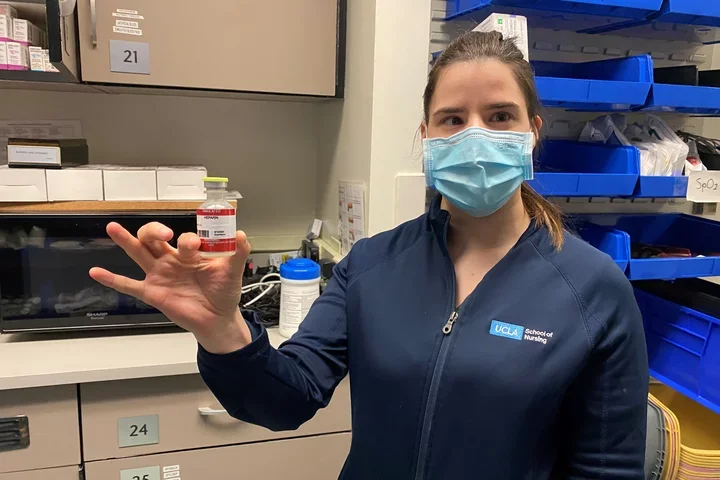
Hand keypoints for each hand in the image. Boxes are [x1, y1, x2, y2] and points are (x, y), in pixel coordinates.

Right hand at [89, 222, 252, 353]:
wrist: (218, 319)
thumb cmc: (223, 292)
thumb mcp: (233, 270)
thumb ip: (238, 252)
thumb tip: (242, 235)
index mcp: (190, 252)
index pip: (182, 237)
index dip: (188, 239)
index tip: (195, 245)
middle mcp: (172, 260)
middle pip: (154, 237)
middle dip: (155, 231)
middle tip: (163, 233)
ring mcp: (160, 275)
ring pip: (139, 253)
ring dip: (126, 240)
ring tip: (112, 227)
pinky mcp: (153, 292)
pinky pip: (129, 285)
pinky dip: (113, 279)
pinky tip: (97, 272)